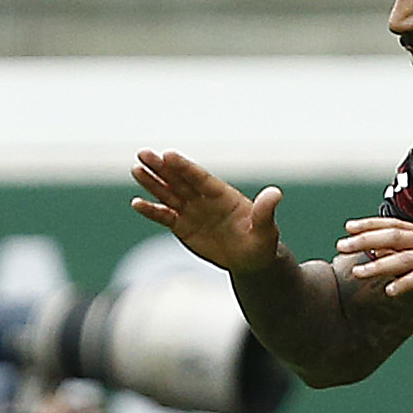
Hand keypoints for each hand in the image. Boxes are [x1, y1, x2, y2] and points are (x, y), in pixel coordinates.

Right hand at [131, 149, 284, 275]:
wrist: (250, 259)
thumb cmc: (261, 241)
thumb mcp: (266, 229)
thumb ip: (265, 211)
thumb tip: (276, 193)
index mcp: (222, 194)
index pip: (199, 178)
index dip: (184, 167)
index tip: (168, 154)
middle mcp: (203, 198)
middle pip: (179, 180)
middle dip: (161, 168)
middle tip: (143, 154)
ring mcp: (191, 211)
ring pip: (168, 194)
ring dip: (152, 183)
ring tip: (136, 169)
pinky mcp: (182, 226)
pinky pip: (164, 216)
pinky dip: (151, 210)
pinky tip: (136, 203)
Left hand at [334, 217, 412, 309]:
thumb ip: (409, 253)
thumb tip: (379, 250)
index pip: (394, 224)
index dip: (370, 224)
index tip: (348, 228)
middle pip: (393, 236)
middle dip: (365, 240)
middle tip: (342, 245)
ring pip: (403, 258)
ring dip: (378, 265)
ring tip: (358, 273)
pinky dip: (404, 284)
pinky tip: (389, 292)